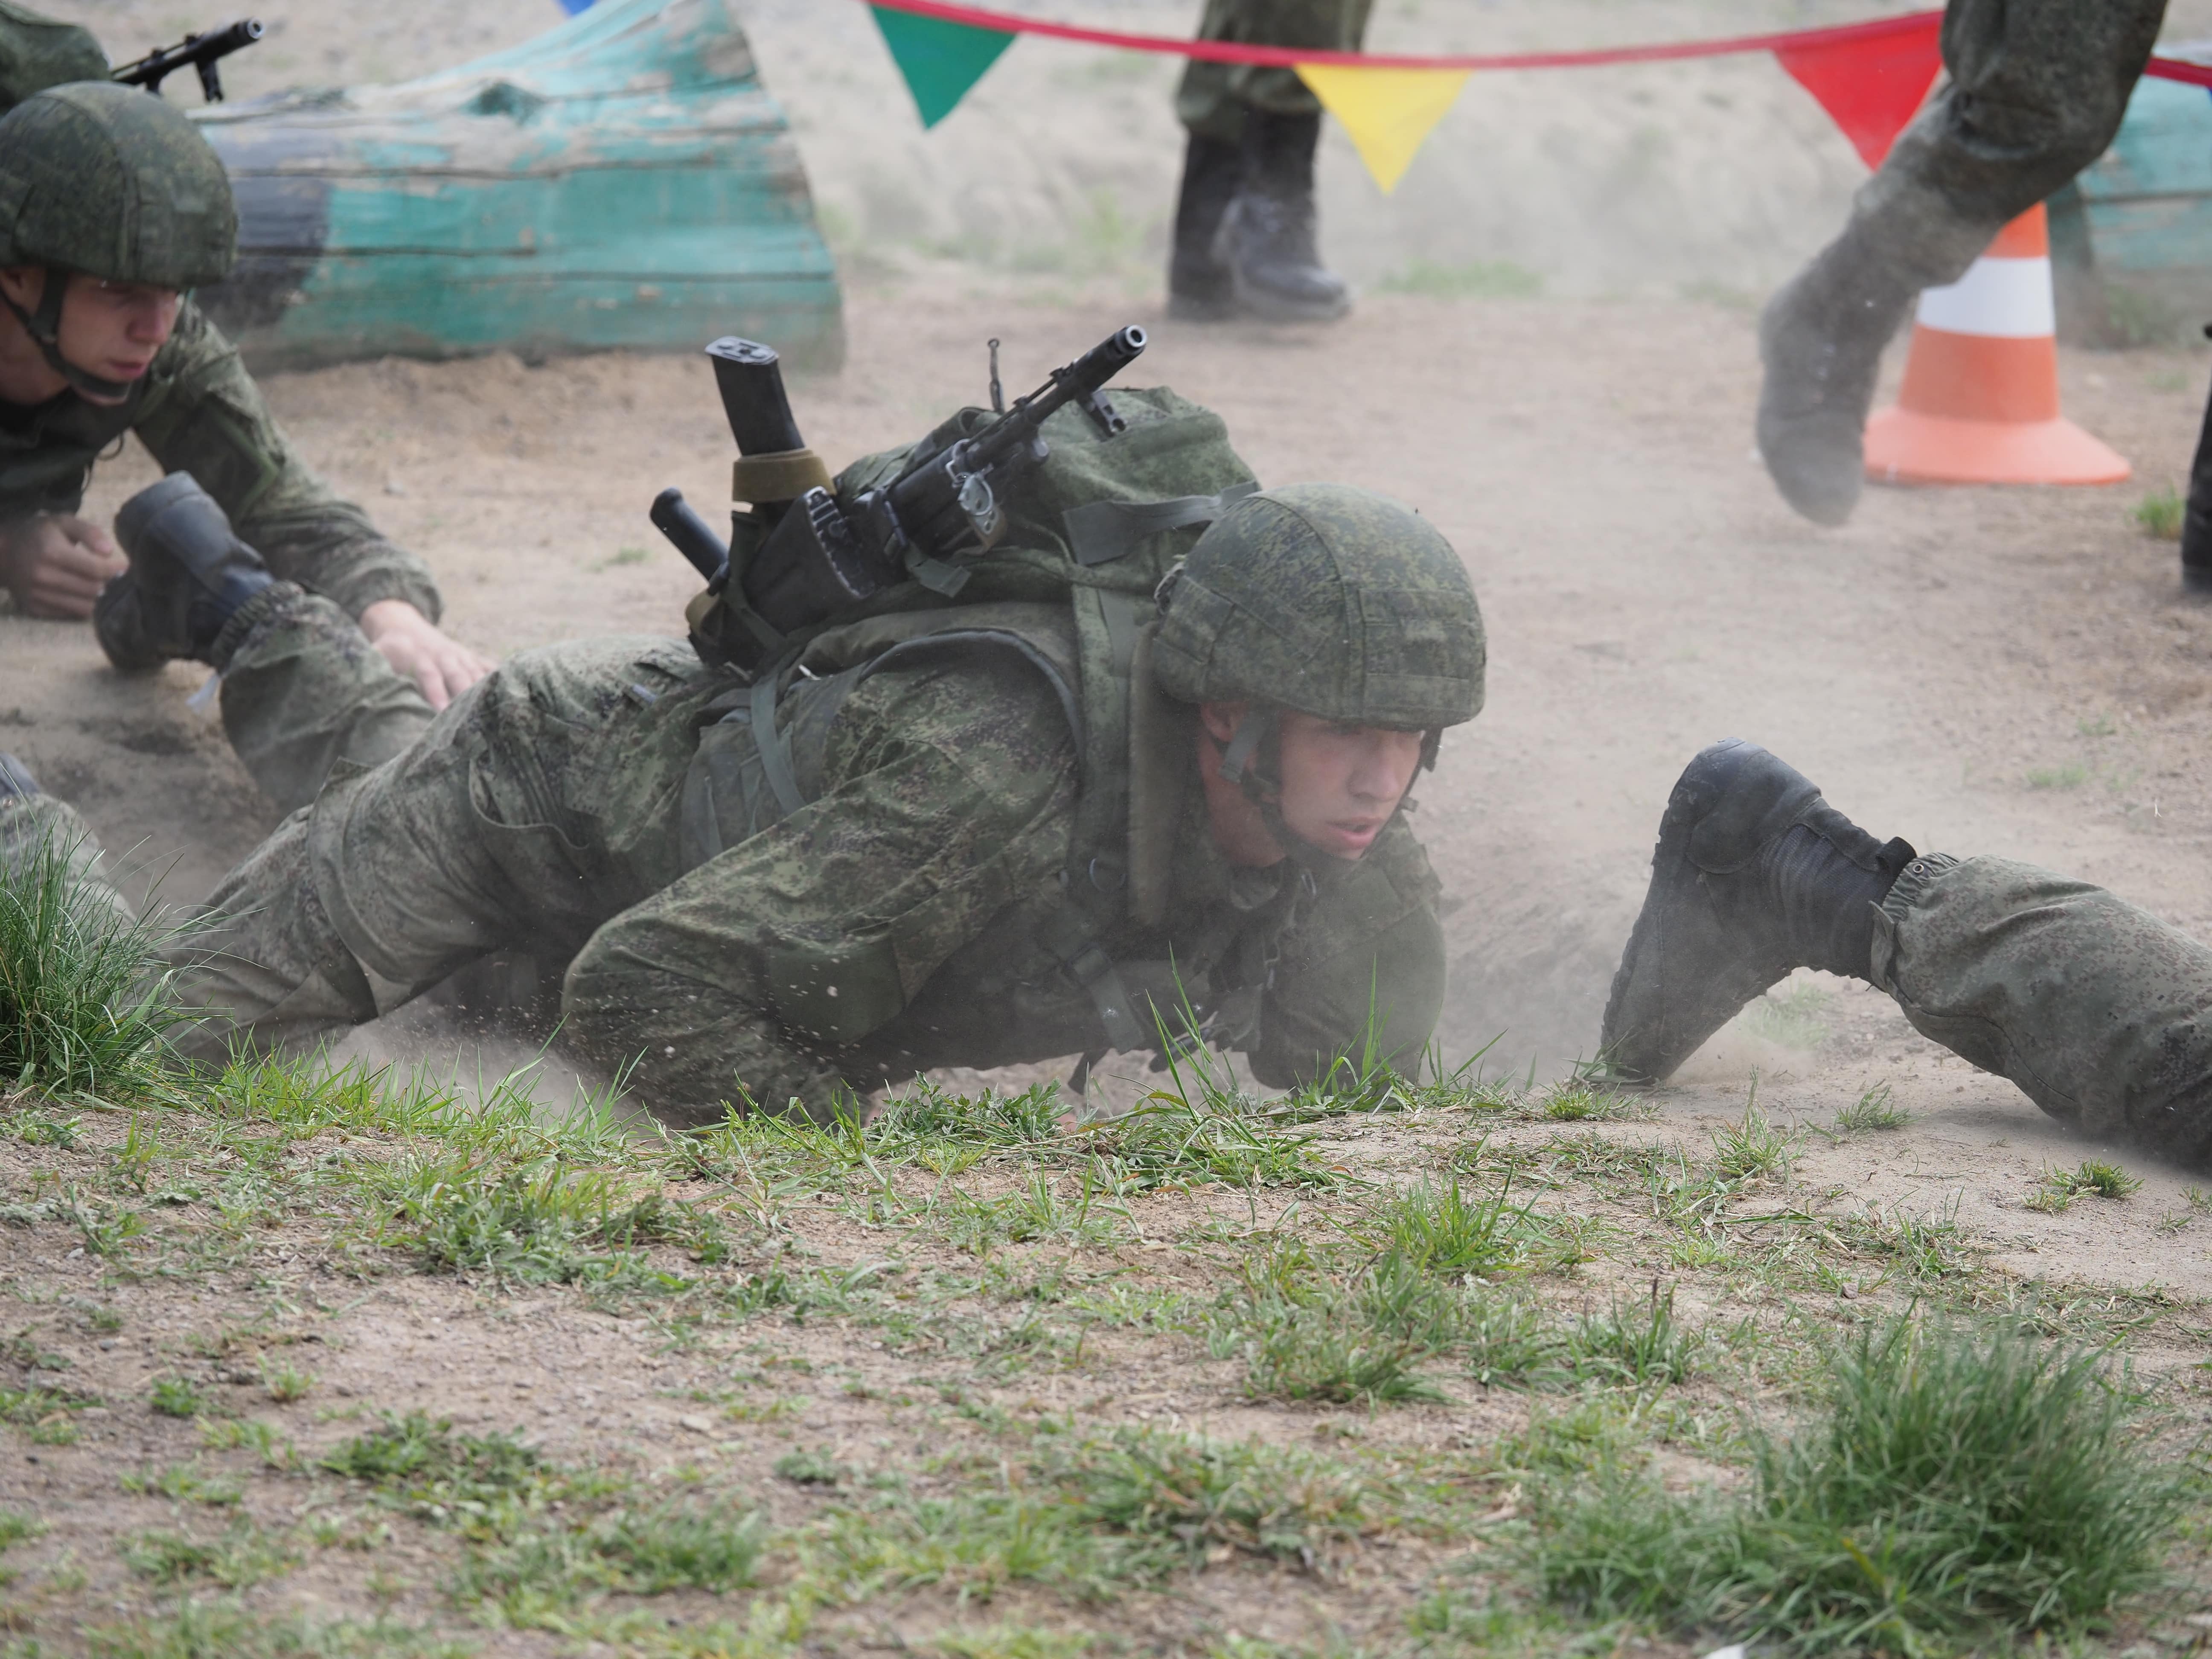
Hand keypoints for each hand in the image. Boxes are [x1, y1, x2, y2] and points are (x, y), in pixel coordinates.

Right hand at [0, 513, 127, 618]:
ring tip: (106, 588)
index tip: (126, 566)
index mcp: (52, 553)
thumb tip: (110, 552)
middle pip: (94, 590)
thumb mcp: (62, 523)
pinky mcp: (34, 609)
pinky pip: (70, 615)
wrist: (3, 553)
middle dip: (111, 585)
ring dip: (100, 600)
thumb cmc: (39, 535)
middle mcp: (43, 576)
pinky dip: (83, 607)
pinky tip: (87, 596)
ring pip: (85, 607)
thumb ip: (89, 532)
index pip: (97, 570)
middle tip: (119, 579)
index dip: (116, 570)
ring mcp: (37, 595)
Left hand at [357, 599, 491, 709]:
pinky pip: (489, 667)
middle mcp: (443, 654)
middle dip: (467, 696)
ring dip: (486, 692)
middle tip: (474, 720)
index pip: (430, 676)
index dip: (436, 694)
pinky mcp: (471, 656)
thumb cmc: (386, 649)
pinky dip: (501, 678)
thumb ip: (371, 670)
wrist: (401, 623)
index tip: (441, 713)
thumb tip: (358, 691)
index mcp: (419, 656)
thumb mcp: (375, 655)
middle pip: (459, 675)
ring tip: (498, 713)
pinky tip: (514, 693)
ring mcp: (460, 654)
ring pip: (477, 672)